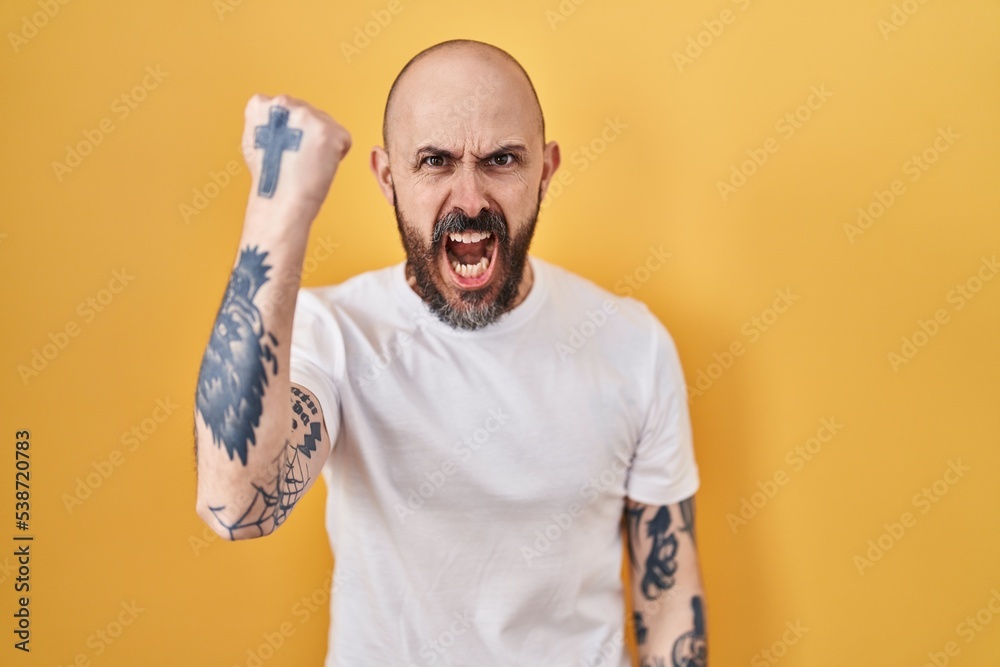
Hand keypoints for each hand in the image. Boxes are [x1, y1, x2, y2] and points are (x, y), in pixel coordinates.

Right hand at [241, 93, 351, 225]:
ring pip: (326, 125)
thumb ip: (269, 123)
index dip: (289, 131)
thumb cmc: (269, 177)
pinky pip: (344, 139)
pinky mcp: (330, 130)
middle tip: (298, 158)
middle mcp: (283, 103)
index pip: (285, 108)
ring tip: (307, 163)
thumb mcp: (255, 140)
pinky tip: (320, 165)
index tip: (285, 147)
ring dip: (323, 143)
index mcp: (261, 104)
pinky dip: (338, 154)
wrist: (281, 198)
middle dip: (308, 134)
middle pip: (308, 114)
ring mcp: (307, 115)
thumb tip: (282, 120)